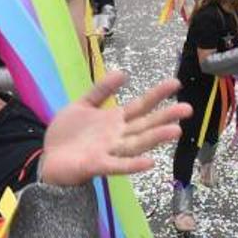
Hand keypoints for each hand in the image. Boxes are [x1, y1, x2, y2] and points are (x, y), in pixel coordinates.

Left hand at [39, 72, 190, 186]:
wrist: (49, 159)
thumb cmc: (69, 134)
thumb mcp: (83, 105)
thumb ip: (102, 90)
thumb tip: (123, 72)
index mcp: (115, 120)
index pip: (140, 106)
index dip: (157, 95)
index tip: (175, 83)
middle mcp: (117, 136)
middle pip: (144, 125)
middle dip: (165, 117)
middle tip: (188, 109)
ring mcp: (109, 151)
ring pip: (136, 144)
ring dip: (155, 138)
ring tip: (175, 130)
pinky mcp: (97, 165)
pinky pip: (117, 165)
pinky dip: (132, 165)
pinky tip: (149, 163)